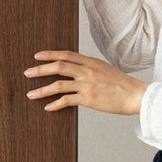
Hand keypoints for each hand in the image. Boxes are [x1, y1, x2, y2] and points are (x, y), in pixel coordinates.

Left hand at [23, 49, 148, 115]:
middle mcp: (87, 71)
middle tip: (27, 73)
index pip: (66, 54)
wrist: (135, 95)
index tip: (37, 56)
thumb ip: (89, 67)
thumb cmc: (121, 83)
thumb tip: (76, 68)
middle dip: (40, 70)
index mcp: (90, 62)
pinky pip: (66, 101)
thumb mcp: (104, 68)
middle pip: (58, 67)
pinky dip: (55, 104)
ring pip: (58, 85)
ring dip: (42, 90)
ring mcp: (87, 85)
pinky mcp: (88, 99)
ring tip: (31, 94)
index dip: (50, 54)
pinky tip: (48, 107)